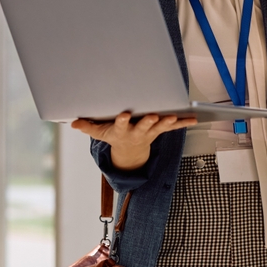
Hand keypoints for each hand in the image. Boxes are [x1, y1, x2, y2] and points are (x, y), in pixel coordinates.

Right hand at [71, 112, 195, 169]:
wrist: (130, 152)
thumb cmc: (114, 136)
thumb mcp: (99, 133)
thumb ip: (88, 127)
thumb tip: (73, 123)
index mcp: (122, 131)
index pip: (121, 125)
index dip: (123, 121)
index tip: (124, 114)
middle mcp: (137, 132)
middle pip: (143, 127)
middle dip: (148, 121)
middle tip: (153, 116)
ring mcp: (150, 132)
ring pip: (160, 127)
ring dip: (168, 122)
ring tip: (175, 117)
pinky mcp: (159, 130)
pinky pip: (173, 127)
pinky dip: (183, 123)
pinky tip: (194, 118)